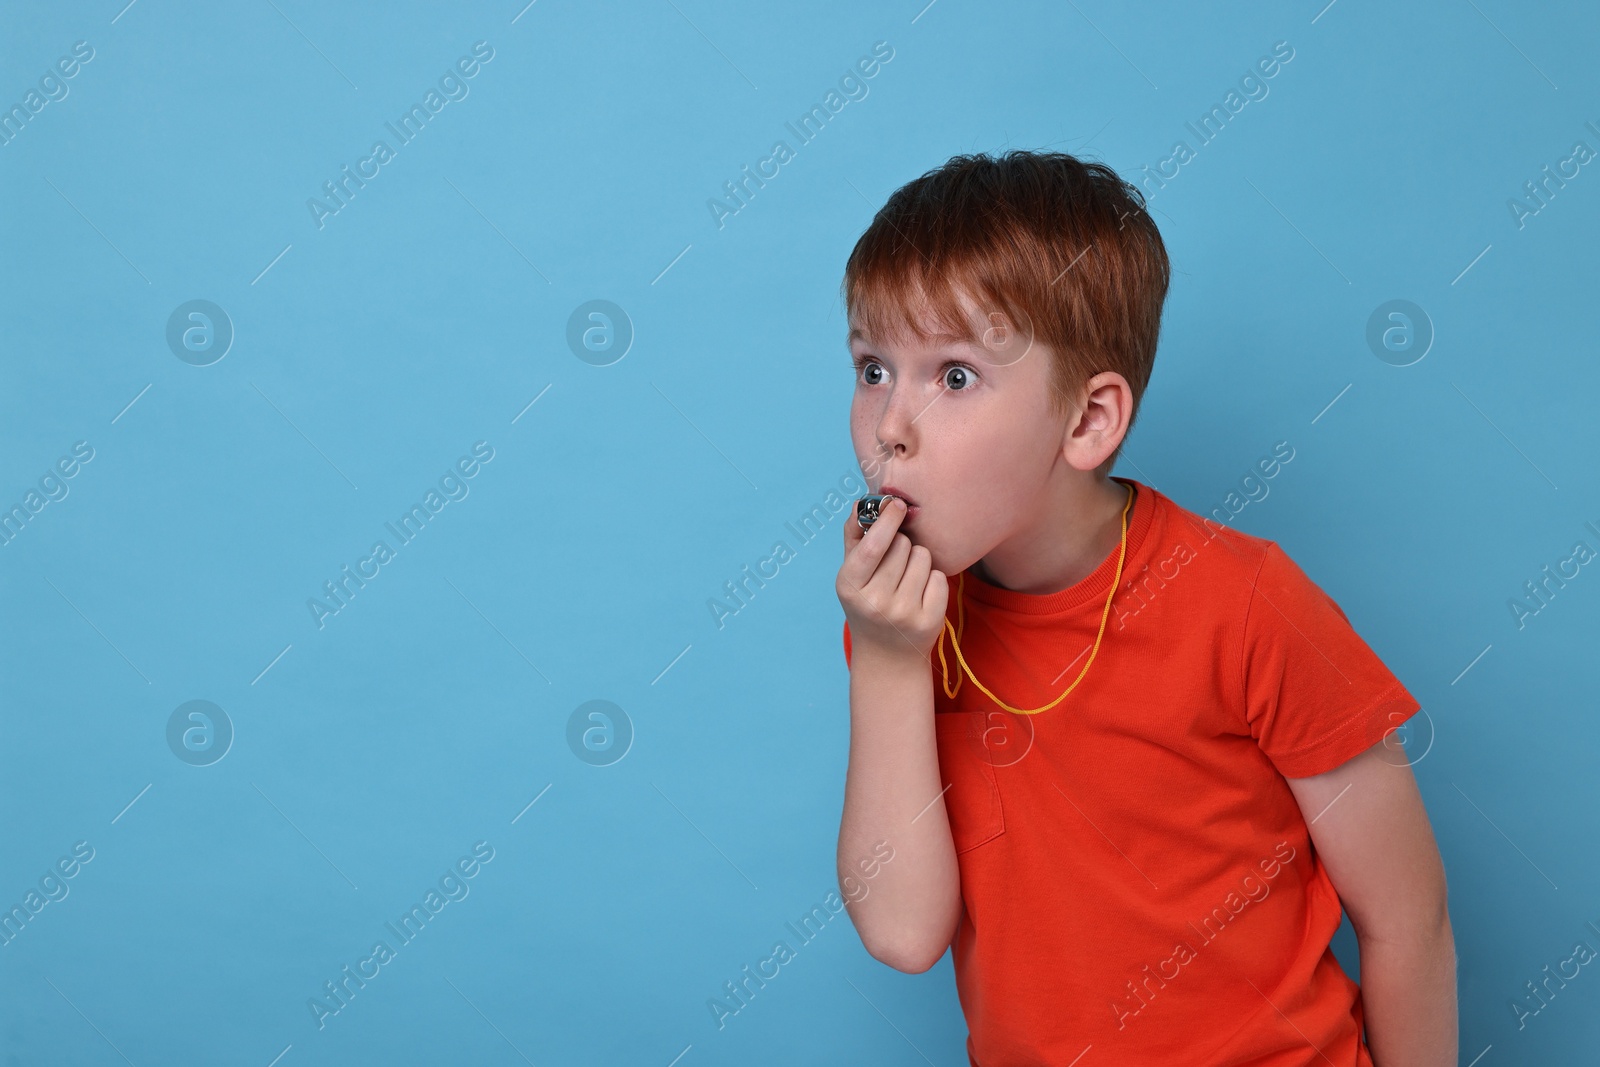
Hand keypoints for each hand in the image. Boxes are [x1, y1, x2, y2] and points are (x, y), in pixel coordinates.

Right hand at [836, 497, 948, 661]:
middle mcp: (875, 602)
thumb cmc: (867, 604)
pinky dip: (932, 580)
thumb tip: (861, 502)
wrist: (886, 656)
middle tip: (895, 564)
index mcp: (850, 587)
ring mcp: (903, 613)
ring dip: (918, 561)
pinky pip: (939, 577)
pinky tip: (920, 594)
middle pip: (903, 546)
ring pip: (923, 557)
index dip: (887, 521)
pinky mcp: (929, 621)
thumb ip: (855, 537)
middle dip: (902, 545)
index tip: (898, 503)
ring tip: (907, 579)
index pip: (873, 546)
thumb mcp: (852, 576)